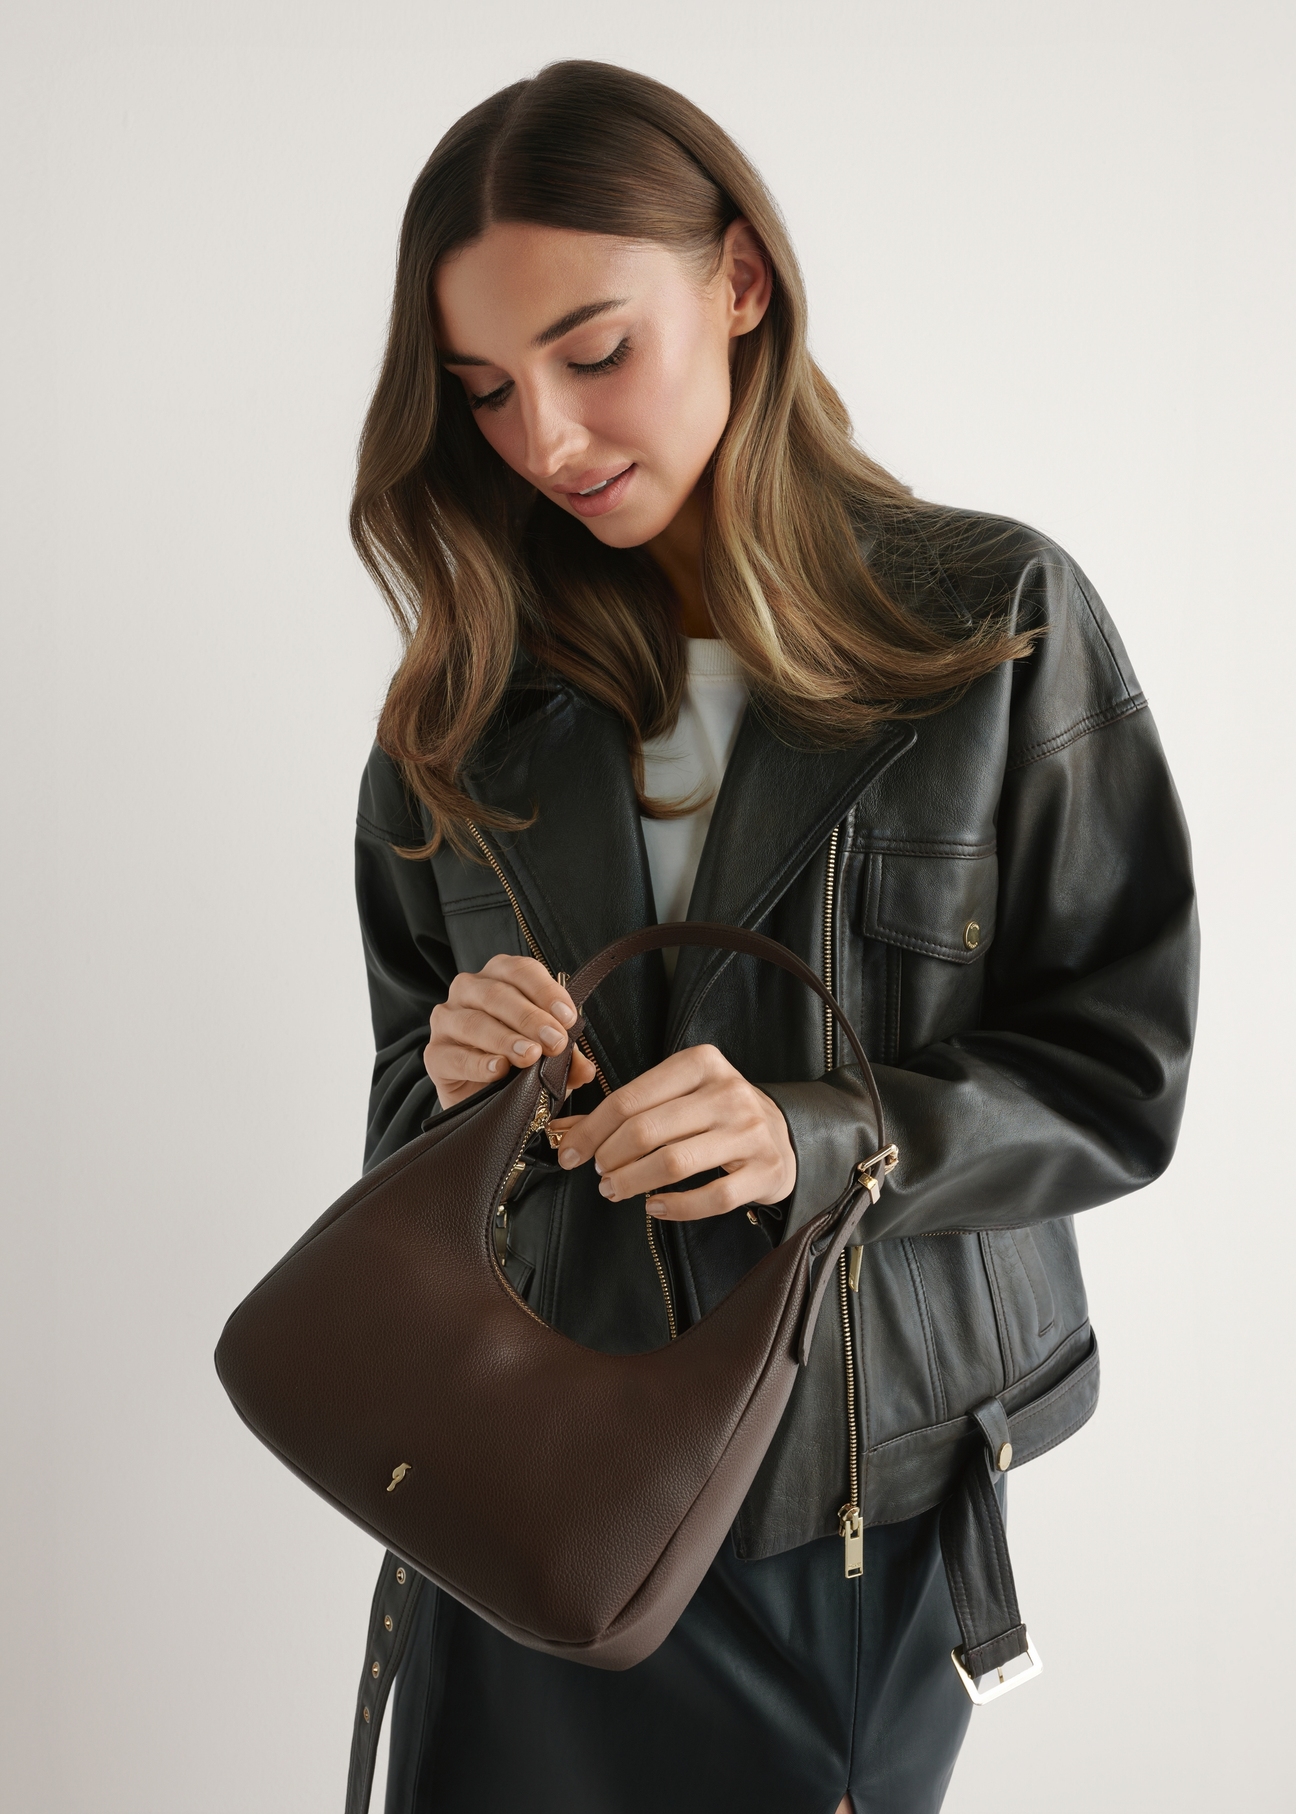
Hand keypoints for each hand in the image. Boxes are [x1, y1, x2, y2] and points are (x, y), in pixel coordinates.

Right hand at [424, 954, 595, 1108]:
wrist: (479, 1095)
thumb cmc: (516, 1062)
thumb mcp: (547, 1057)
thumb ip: (567, 1059)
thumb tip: (586, 1070)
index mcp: (499, 977)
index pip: (521, 971)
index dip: (546, 992)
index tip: (568, 1018)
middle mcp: (468, 990)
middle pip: (497, 994)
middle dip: (530, 1018)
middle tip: (554, 1041)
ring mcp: (446, 1020)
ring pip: (474, 1022)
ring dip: (505, 1039)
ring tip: (530, 1056)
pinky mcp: (434, 1054)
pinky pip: (454, 1055)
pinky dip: (478, 1063)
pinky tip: (499, 1069)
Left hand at [547, 1044, 795, 1220]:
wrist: (783, 1134)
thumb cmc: (716, 1114)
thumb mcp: (676, 1096)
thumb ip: (625, 1110)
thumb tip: (562, 1131)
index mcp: (701, 1063)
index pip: (629, 1098)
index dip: (591, 1130)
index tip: (569, 1154)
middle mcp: (728, 1092)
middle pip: (647, 1130)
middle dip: (610, 1157)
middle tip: (598, 1174)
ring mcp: (750, 1131)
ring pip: (675, 1163)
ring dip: (633, 1182)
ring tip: (615, 1190)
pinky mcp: (765, 1170)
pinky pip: (712, 1197)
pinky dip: (675, 1207)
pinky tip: (654, 1207)